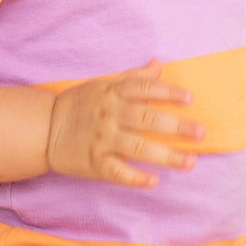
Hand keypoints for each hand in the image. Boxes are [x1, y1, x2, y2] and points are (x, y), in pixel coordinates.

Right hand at [45, 57, 205, 187]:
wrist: (44, 128)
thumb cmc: (79, 104)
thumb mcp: (104, 84)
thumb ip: (133, 77)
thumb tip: (158, 64)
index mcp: (112, 93)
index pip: (143, 89)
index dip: (166, 92)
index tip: (189, 99)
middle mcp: (109, 115)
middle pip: (147, 118)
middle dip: (176, 126)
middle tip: (201, 133)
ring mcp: (102, 139)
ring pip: (138, 147)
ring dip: (166, 156)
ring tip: (190, 163)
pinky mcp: (94, 162)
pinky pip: (117, 171)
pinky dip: (135, 177)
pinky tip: (154, 181)